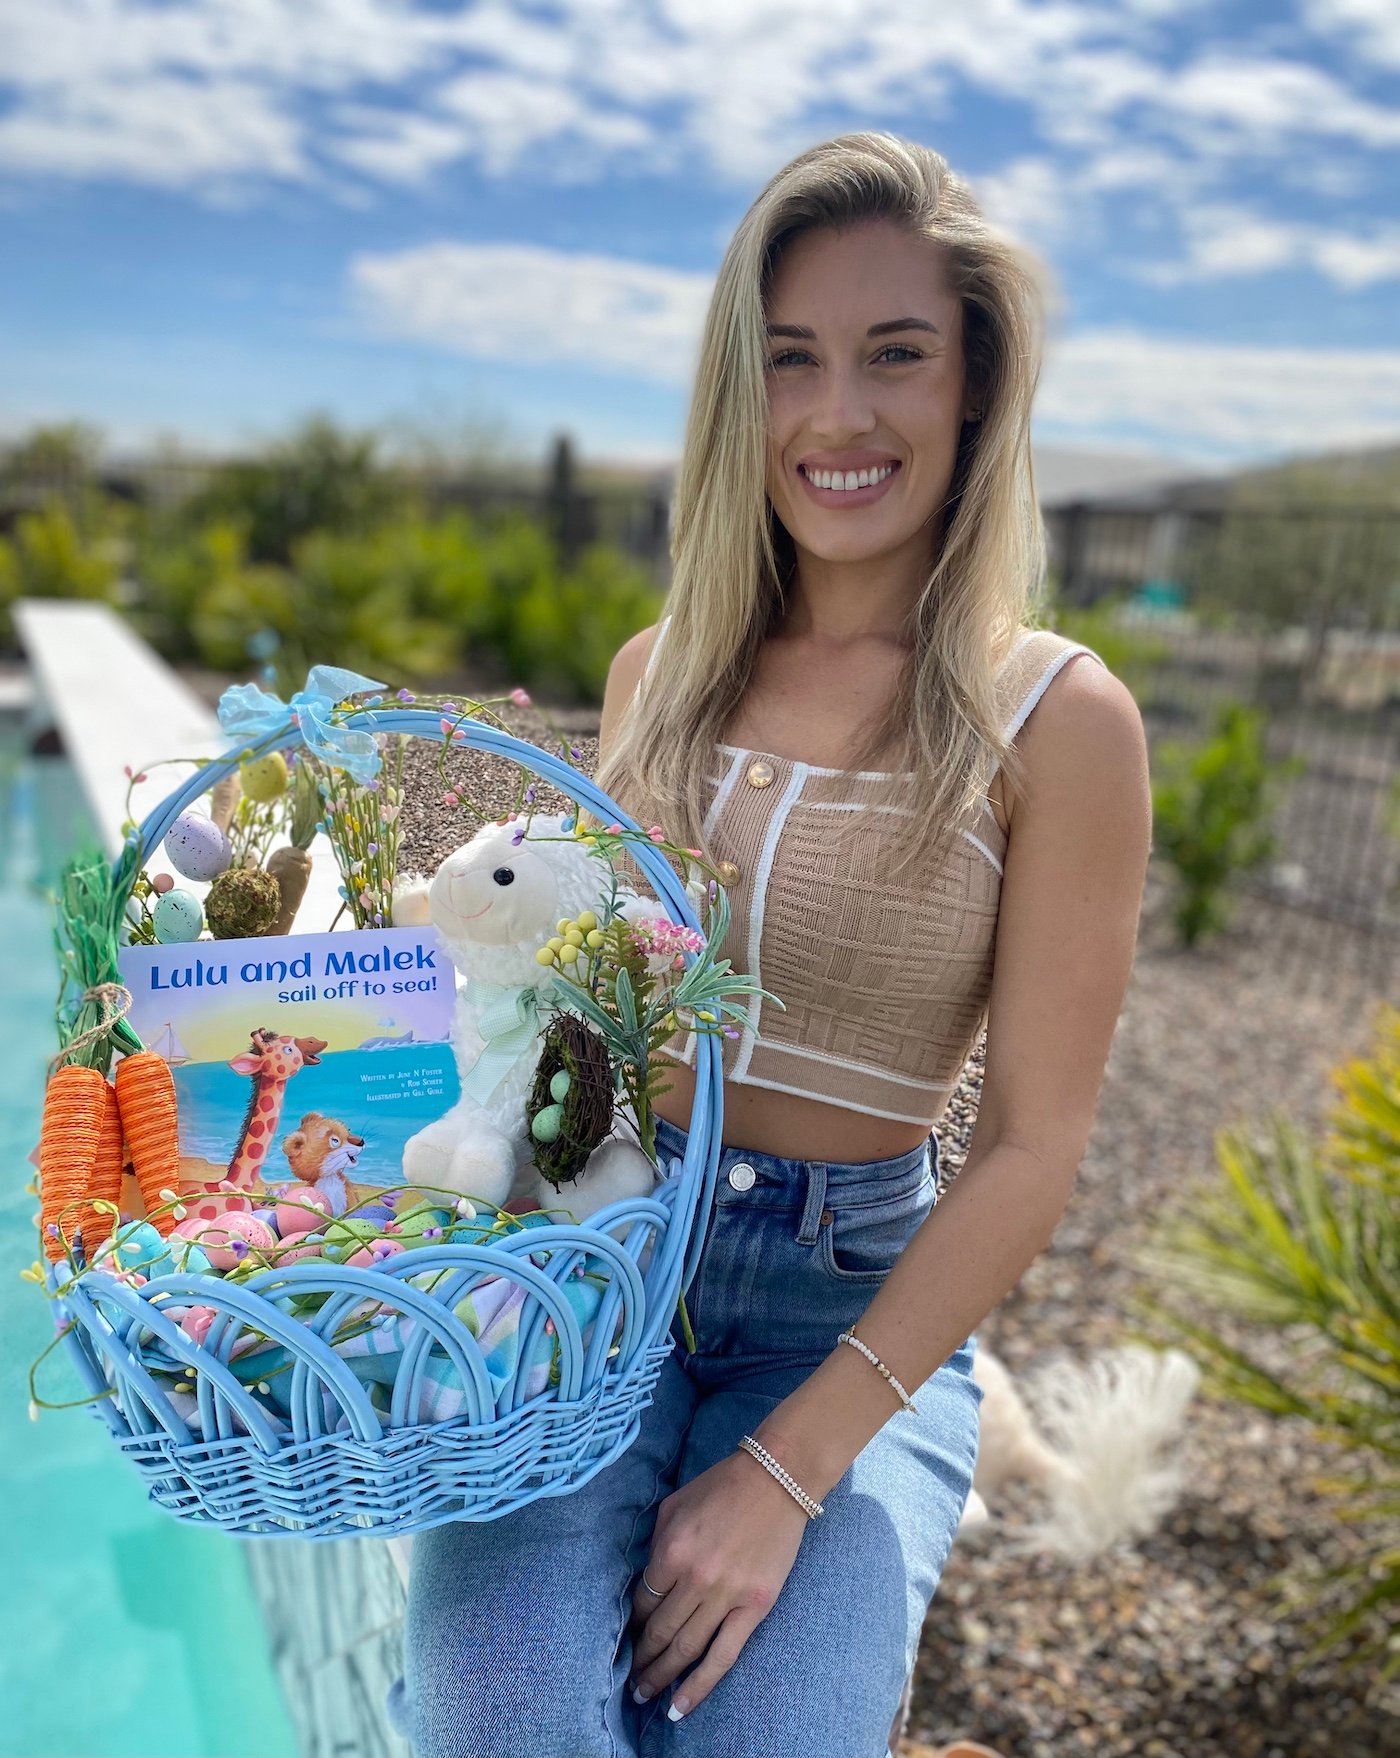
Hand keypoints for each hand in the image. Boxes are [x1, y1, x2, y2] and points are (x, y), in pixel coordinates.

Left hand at [628, 1447, 809, 1718]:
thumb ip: (656, 1544)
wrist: (777, 1479)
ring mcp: (727, 1595)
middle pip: (659, 1630)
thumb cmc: (722, 1486)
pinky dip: (700, 1685)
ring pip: (685, 1649)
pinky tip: (680, 1705)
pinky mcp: (755, 1607)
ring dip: (662, 1676)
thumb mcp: (674, 1505)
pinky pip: (723, 1656)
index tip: (627, 1636)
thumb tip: (645, 1582)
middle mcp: (695, 1578)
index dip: (632, 1622)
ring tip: (644, 1694)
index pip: (642, 1601)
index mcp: (671, 1550)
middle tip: (628, 1679)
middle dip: (640, 1658)